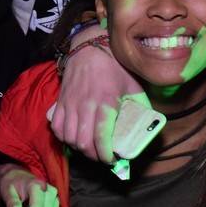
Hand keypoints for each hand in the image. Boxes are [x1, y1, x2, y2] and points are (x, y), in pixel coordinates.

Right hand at [52, 26, 146, 163]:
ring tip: (90, 148)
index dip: (106, 154)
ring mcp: (71, 104)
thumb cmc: (114, 67)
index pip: (101, 137)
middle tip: (102, 156)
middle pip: (83, 142)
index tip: (112, 159)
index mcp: (106, 102)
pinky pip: (57, 128)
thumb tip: (148, 125)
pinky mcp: (60, 102)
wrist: (90, 48)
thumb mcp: (133, 85)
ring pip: (69, 138)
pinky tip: (75, 138)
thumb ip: (141, 106)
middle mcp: (85, 105)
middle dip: (93, 156)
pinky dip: (65, 138)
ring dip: (80, 149)